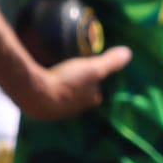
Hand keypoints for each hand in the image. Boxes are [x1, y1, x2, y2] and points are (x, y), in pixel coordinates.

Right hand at [16, 46, 131, 120]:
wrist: (34, 94)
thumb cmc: (67, 82)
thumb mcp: (93, 68)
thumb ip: (110, 62)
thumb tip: (128, 53)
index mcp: (90, 100)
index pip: (97, 90)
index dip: (96, 79)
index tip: (91, 66)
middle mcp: (74, 109)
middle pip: (79, 93)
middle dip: (78, 82)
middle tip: (73, 66)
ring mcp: (54, 109)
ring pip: (61, 94)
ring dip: (60, 83)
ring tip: (57, 68)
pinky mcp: (36, 106)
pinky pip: (44, 92)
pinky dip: (45, 84)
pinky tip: (41, 74)